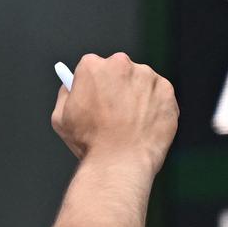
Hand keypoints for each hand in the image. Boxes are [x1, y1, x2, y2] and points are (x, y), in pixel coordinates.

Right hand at [51, 52, 178, 172]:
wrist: (120, 162)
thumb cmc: (89, 143)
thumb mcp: (60, 118)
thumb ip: (66, 95)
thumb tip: (71, 86)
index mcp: (92, 66)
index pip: (92, 67)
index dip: (93, 85)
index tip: (97, 97)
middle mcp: (121, 64)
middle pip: (118, 70)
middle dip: (116, 87)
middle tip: (116, 112)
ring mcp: (147, 76)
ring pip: (141, 82)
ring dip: (137, 96)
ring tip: (131, 124)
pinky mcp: (166, 90)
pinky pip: (159, 95)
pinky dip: (155, 107)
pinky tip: (145, 126)